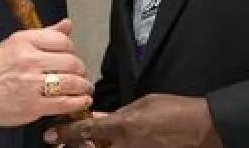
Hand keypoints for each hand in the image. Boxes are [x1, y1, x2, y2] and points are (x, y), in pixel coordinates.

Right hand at [0, 18, 92, 130]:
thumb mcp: (14, 43)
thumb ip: (44, 35)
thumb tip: (67, 24)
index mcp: (23, 41)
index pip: (62, 40)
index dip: (72, 49)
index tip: (72, 55)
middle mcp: (28, 60)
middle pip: (71, 61)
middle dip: (80, 69)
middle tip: (80, 73)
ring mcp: (32, 84)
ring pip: (72, 82)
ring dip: (83, 86)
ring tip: (84, 88)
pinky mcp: (34, 105)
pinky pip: (65, 103)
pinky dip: (78, 102)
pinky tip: (81, 100)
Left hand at [44, 94, 221, 147]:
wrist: (198, 129)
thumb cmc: (172, 110)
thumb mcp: (142, 105)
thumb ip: (116, 114)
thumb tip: (97, 117)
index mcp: (122, 127)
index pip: (85, 131)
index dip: (65, 134)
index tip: (50, 136)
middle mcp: (123, 146)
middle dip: (75, 146)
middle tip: (62, 142)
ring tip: (84, 143)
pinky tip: (105, 144)